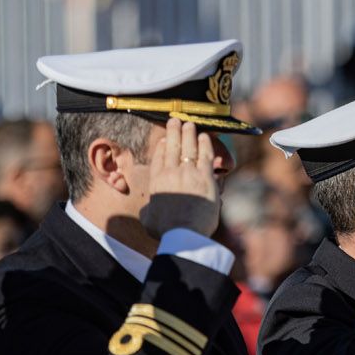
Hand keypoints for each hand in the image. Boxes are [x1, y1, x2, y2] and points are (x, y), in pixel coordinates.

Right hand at [140, 118, 220, 236]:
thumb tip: (149, 208)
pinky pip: (204, 155)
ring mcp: (188, 173)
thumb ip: (149, 210)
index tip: (163, 140)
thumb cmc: (165, 231)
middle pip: (171, 148)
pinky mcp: (205, 178)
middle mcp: (170, 174)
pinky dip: (204, 144)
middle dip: (173, 132)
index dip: (161, 148)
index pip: (158, 160)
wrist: (182, 233)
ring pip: (188, 148)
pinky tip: (204, 136)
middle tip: (175, 120)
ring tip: (189, 123)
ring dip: (188, 133)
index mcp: (156, 183)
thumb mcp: (148, 220)